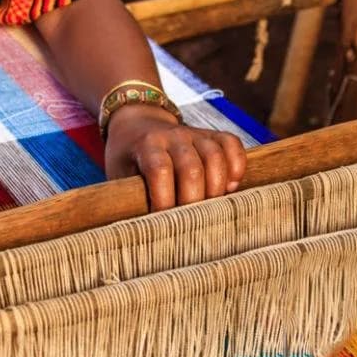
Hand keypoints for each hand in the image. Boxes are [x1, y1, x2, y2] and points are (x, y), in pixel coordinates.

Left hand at [104, 105, 247, 210]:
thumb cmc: (128, 157)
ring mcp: (195, 133)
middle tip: (190, 223)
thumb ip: (130, 197)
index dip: (164, 200)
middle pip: (192, 168)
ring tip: (212, 209)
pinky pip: (232, 144)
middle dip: (193, 202)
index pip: (160, 170)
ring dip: (217, 188)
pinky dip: (236, 166)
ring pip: (215, 156)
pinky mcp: (212, 134)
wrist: (137, 122)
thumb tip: (141, 233)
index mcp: (147, 145)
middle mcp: (173, 135)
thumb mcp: (119, 174)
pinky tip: (230, 187)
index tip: (163, 223)